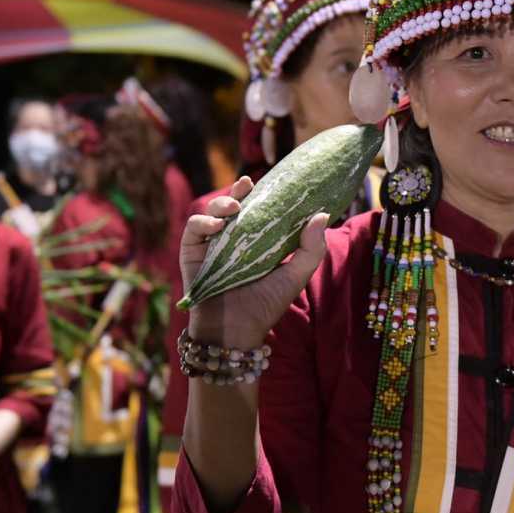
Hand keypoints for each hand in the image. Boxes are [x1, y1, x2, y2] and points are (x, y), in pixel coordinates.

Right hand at [181, 176, 328, 347]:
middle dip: (237, 191)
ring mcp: (210, 245)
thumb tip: (322, 216)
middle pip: (231, 206)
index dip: (260, 193)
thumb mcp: (295, 276)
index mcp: (254, 241)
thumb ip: (311, 249)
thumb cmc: (266, 306)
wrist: (236, 331)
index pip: (256, 210)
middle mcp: (231, 239)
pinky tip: (216, 226)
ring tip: (234, 207)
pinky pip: (193, 229)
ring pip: (211, 212)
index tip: (267, 181)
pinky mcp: (191, 253)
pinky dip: (203, 222)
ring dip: (220, 203)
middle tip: (247, 184)